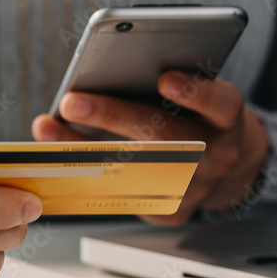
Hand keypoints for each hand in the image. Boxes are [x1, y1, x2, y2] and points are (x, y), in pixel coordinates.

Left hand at [31, 72, 268, 224]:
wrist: (228, 167)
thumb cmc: (200, 116)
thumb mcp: (201, 93)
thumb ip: (173, 80)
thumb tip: (111, 65)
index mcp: (227, 119)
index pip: (220, 104)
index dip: (195, 93)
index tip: (164, 79)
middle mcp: (215, 155)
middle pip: (164, 137)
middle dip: (114, 116)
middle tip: (72, 101)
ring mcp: (194, 188)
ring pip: (133, 170)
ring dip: (84, 149)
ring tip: (48, 129)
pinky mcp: (171, 211)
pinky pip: (123, 196)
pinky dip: (88, 177)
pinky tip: (57, 160)